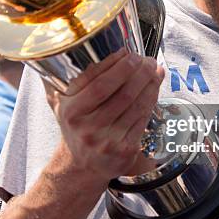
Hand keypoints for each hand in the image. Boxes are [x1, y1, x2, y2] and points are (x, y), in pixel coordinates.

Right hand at [45, 48, 164, 185]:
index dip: (117, 65)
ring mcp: (107, 141)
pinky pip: (143, 119)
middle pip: (123, 93)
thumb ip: (68, 79)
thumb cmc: (76, 127)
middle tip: (147, 59)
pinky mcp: (125, 150)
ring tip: (155, 70)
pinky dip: (152, 100)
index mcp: (71, 111)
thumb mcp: (63, 104)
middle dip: (140, 72)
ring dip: (150, 84)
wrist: (82, 166)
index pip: (99, 82)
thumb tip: (90, 52)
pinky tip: (155, 89)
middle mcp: (88, 127)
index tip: (128, 52)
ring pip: (137, 105)